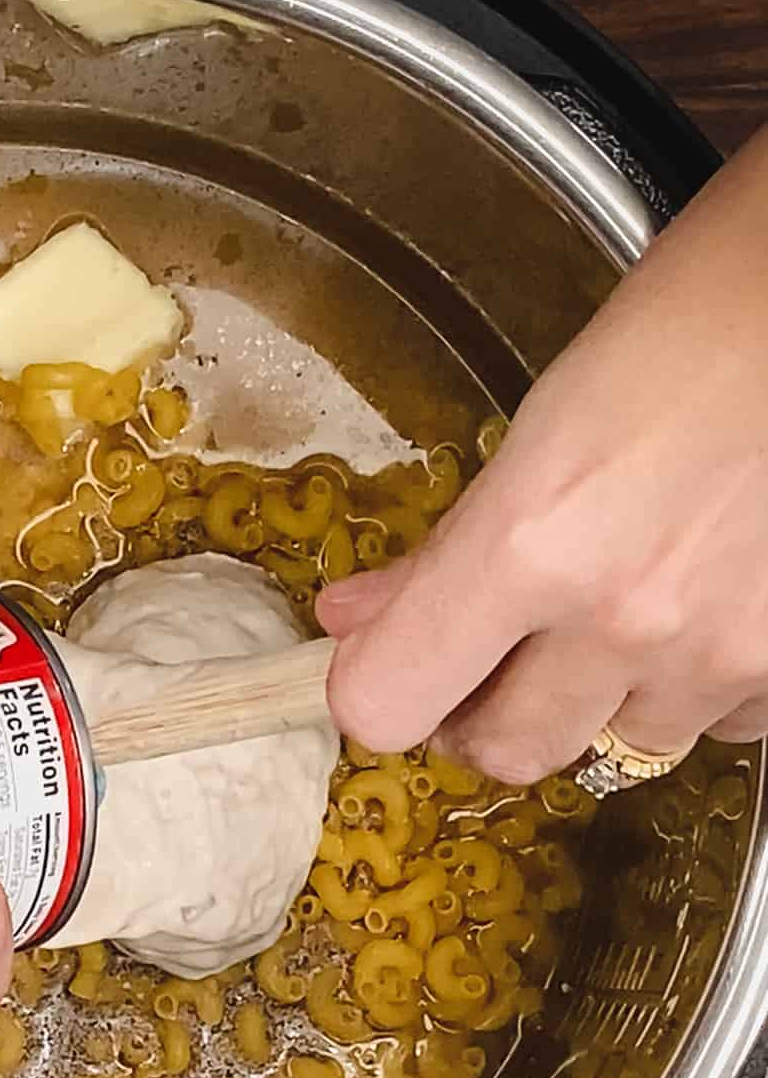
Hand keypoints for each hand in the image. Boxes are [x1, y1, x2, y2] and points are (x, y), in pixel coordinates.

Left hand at [318, 129, 767, 780]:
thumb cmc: (697, 325)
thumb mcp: (543, 422)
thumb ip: (448, 545)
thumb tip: (355, 619)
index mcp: (530, 544)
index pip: (387, 705)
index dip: (374, 692)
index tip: (384, 666)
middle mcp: (623, 618)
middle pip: (503, 752)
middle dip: (483, 716)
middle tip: (488, 661)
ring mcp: (721, 651)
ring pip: (614, 745)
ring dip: (594, 701)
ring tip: (613, 612)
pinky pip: (717, 726)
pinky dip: (690, 688)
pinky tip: (697, 613)